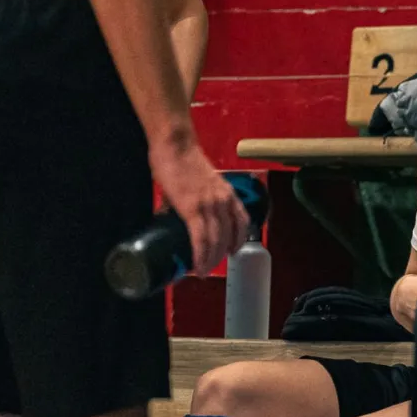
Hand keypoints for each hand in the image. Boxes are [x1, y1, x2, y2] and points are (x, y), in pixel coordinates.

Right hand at [148, 132, 245, 275]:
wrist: (175, 145)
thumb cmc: (183, 159)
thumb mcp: (200, 182)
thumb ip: (195, 199)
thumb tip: (176, 216)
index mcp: (228, 194)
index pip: (242, 222)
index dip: (238, 240)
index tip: (231, 251)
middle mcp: (223, 202)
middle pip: (228, 237)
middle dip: (221, 256)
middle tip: (211, 266)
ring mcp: (209, 206)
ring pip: (216, 242)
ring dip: (210, 261)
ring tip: (203, 271)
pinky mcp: (192, 209)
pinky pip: (200, 239)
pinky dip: (201, 256)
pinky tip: (198, 266)